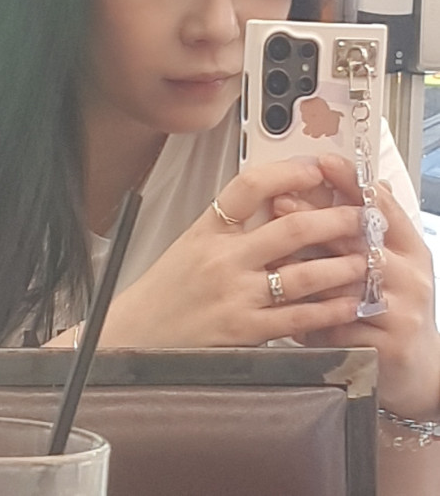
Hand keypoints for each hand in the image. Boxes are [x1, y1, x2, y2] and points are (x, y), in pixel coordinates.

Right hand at [100, 160, 364, 348]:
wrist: (137, 333)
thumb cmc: (167, 288)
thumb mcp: (191, 244)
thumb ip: (231, 226)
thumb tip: (281, 202)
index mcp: (207, 229)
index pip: (249, 186)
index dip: (288, 172)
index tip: (317, 169)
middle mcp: (223, 258)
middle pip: (289, 228)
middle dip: (334, 220)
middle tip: (361, 216)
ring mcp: (235, 295)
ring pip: (301, 275)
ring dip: (341, 266)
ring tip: (367, 259)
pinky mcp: (244, 331)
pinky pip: (296, 318)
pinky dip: (328, 311)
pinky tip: (349, 303)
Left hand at [292, 153, 439, 419]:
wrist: (417, 371)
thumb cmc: (393, 307)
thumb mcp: (389, 262)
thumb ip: (366, 227)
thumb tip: (344, 177)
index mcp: (410, 247)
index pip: (383, 206)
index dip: (352, 182)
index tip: (323, 162)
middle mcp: (410, 275)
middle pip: (359, 239)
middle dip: (316, 219)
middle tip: (280, 202)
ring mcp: (402, 311)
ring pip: (345, 282)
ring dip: (305, 268)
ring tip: (270, 254)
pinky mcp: (388, 346)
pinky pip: (339, 326)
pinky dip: (310, 319)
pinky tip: (283, 312)